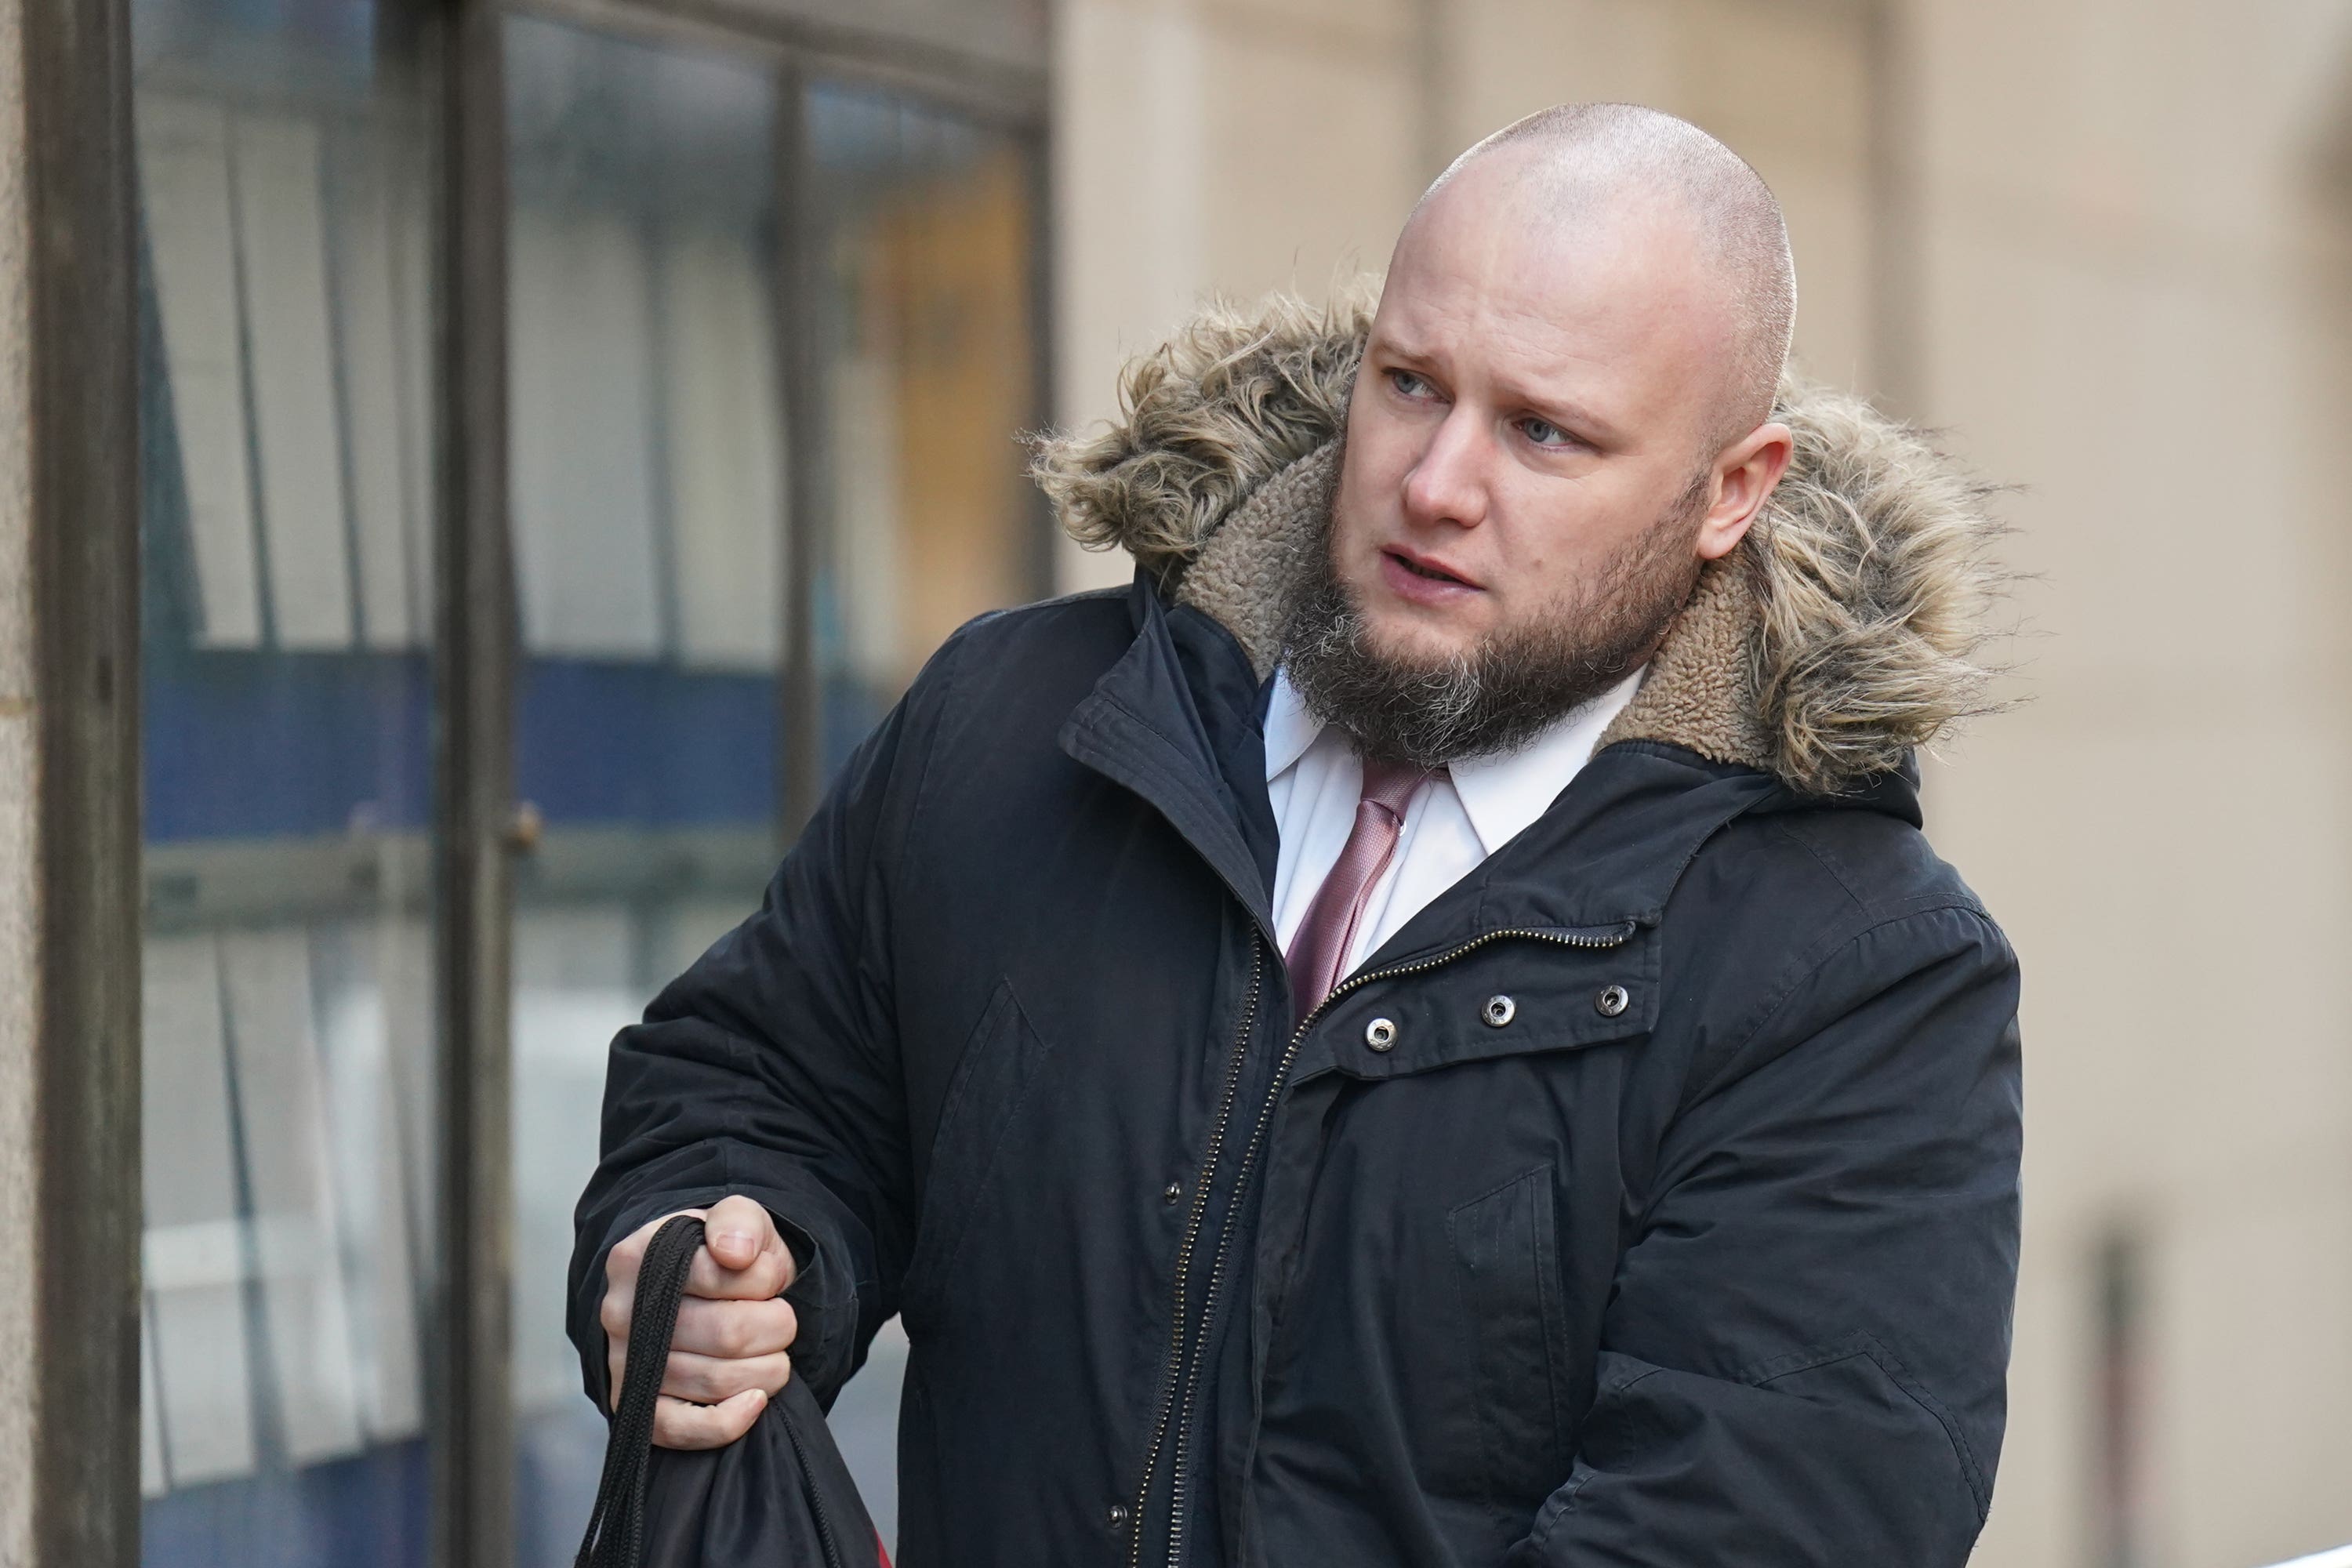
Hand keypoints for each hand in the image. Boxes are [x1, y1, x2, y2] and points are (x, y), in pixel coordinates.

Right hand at [600, 1194, 798, 1448]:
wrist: (695, 1295)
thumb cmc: (718, 1258)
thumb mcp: (734, 1220)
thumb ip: (738, 1221)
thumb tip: (735, 1253)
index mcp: (636, 1255)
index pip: (718, 1274)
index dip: (764, 1279)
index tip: (770, 1278)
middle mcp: (620, 1311)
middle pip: (727, 1334)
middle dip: (776, 1328)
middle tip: (782, 1321)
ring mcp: (624, 1363)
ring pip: (715, 1381)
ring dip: (767, 1370)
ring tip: (773, 1352)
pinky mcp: (634, 1407)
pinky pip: (682, 1429)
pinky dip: (728, 1422)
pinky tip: (755, 1401)